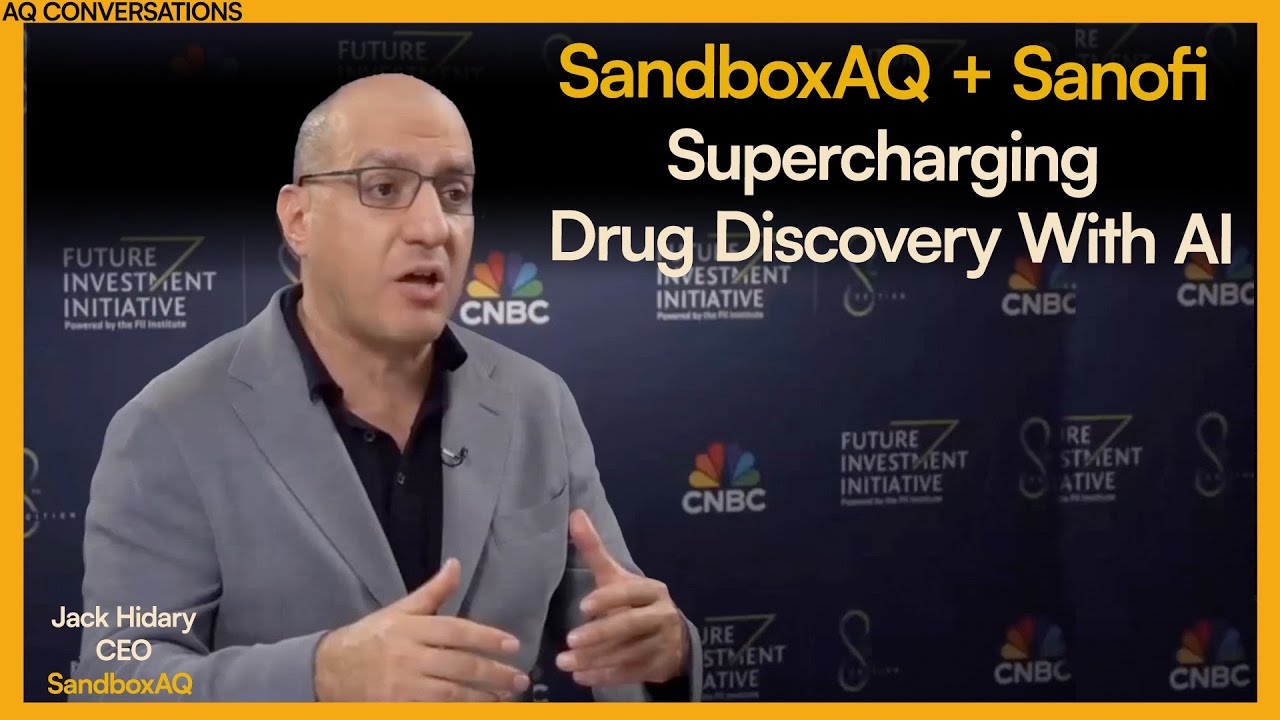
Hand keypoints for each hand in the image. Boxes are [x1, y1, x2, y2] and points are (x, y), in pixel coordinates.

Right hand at [314, 558, 530, 700]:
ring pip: (451, 695)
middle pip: (460, 666)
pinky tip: (476, 710)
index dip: (487, 638)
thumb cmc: (370, 637)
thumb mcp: (399, 610)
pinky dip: (458, 712)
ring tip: (505, 697)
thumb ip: (432, 592)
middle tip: (520, 678)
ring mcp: (404, 688)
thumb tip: (456, 565)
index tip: (513, 645)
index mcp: (412, 629)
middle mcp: (410, 658)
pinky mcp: (399, 709)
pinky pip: (435, 713)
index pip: (457, 631)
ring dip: (482, 698)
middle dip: (494, 673)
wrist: (328, 671)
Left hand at [557, 509, 688, 686]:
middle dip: (600, 634)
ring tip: (565, 663)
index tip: (583, 606)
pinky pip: (630, 673)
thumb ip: (594, 549)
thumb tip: (574, 514)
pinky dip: (604, 676)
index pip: (631, 593)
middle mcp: (661, 616)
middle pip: (631, 625)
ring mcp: (662, 644)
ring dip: (595, 660)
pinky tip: (581, 677)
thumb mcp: (617, 577)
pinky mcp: (658, 667)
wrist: (673, 638)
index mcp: (651, 591)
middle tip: (570, 640)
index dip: (609, 599)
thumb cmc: (635, 602)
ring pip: (628, 653)